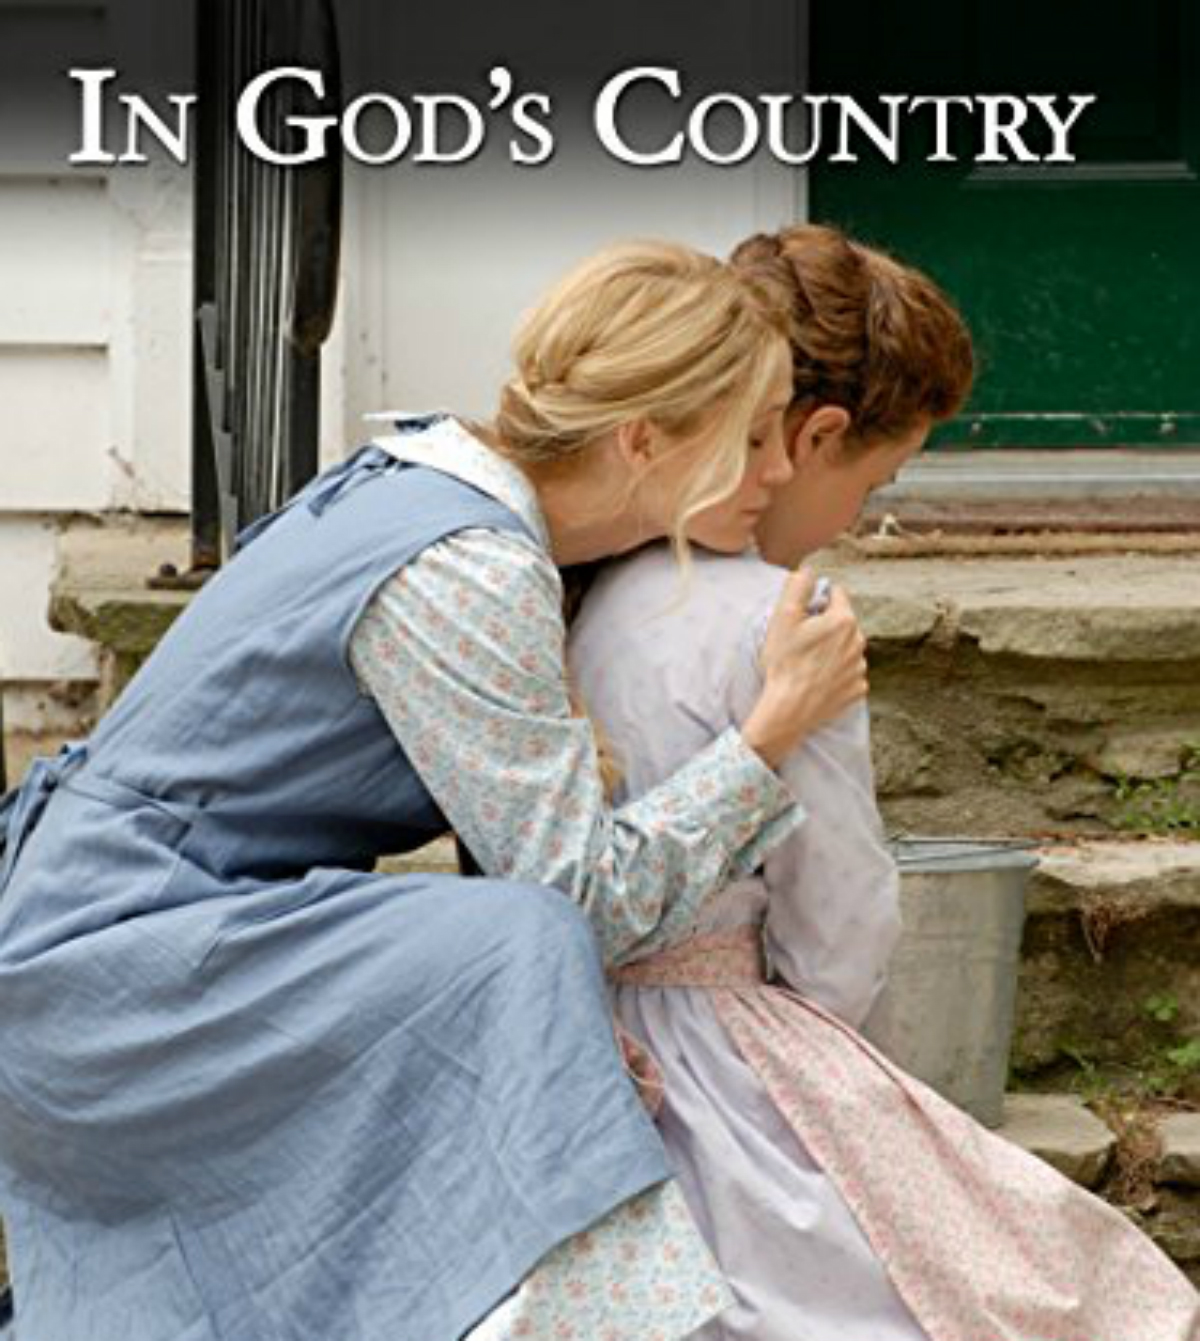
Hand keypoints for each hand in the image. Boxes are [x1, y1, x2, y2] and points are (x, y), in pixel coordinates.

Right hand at [740, 569, 867, 769]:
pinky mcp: (858, 689)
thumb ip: (797, 586)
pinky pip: (849, 673)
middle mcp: (859, 642)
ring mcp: (860, 668)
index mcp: (843, 620)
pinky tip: (818, 679)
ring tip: (808, 662)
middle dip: (826, 626)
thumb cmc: (785, 662)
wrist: (789, 709)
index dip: (817, 601)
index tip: (802, 616)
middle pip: (843, 622)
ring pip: (847, 648)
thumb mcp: (783, 617)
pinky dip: (837, 673)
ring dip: (832, 650)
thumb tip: (808, 570)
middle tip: (802, 640)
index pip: (836, 594)